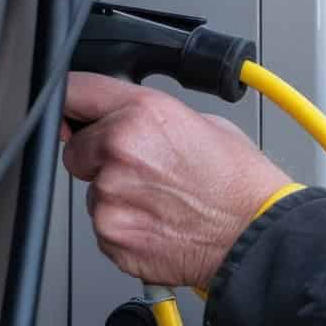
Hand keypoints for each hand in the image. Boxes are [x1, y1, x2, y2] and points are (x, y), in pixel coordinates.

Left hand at [61, 72, 293, 289]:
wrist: (254, 234)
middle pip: (77, 149)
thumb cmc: (239, 184)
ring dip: (117, 196)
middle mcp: (120, 151)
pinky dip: (124, 226)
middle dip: (100, 157)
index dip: (72, 102)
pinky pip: (103, 226)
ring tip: (162, 201)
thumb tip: (125, 122)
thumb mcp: (203, 124)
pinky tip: (158, 222)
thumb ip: (151, 119)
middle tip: (144, 171)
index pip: (75, 91)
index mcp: (143, 115)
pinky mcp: (111, 234)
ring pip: (92, 192)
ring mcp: (111, 197)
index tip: (71, 111)